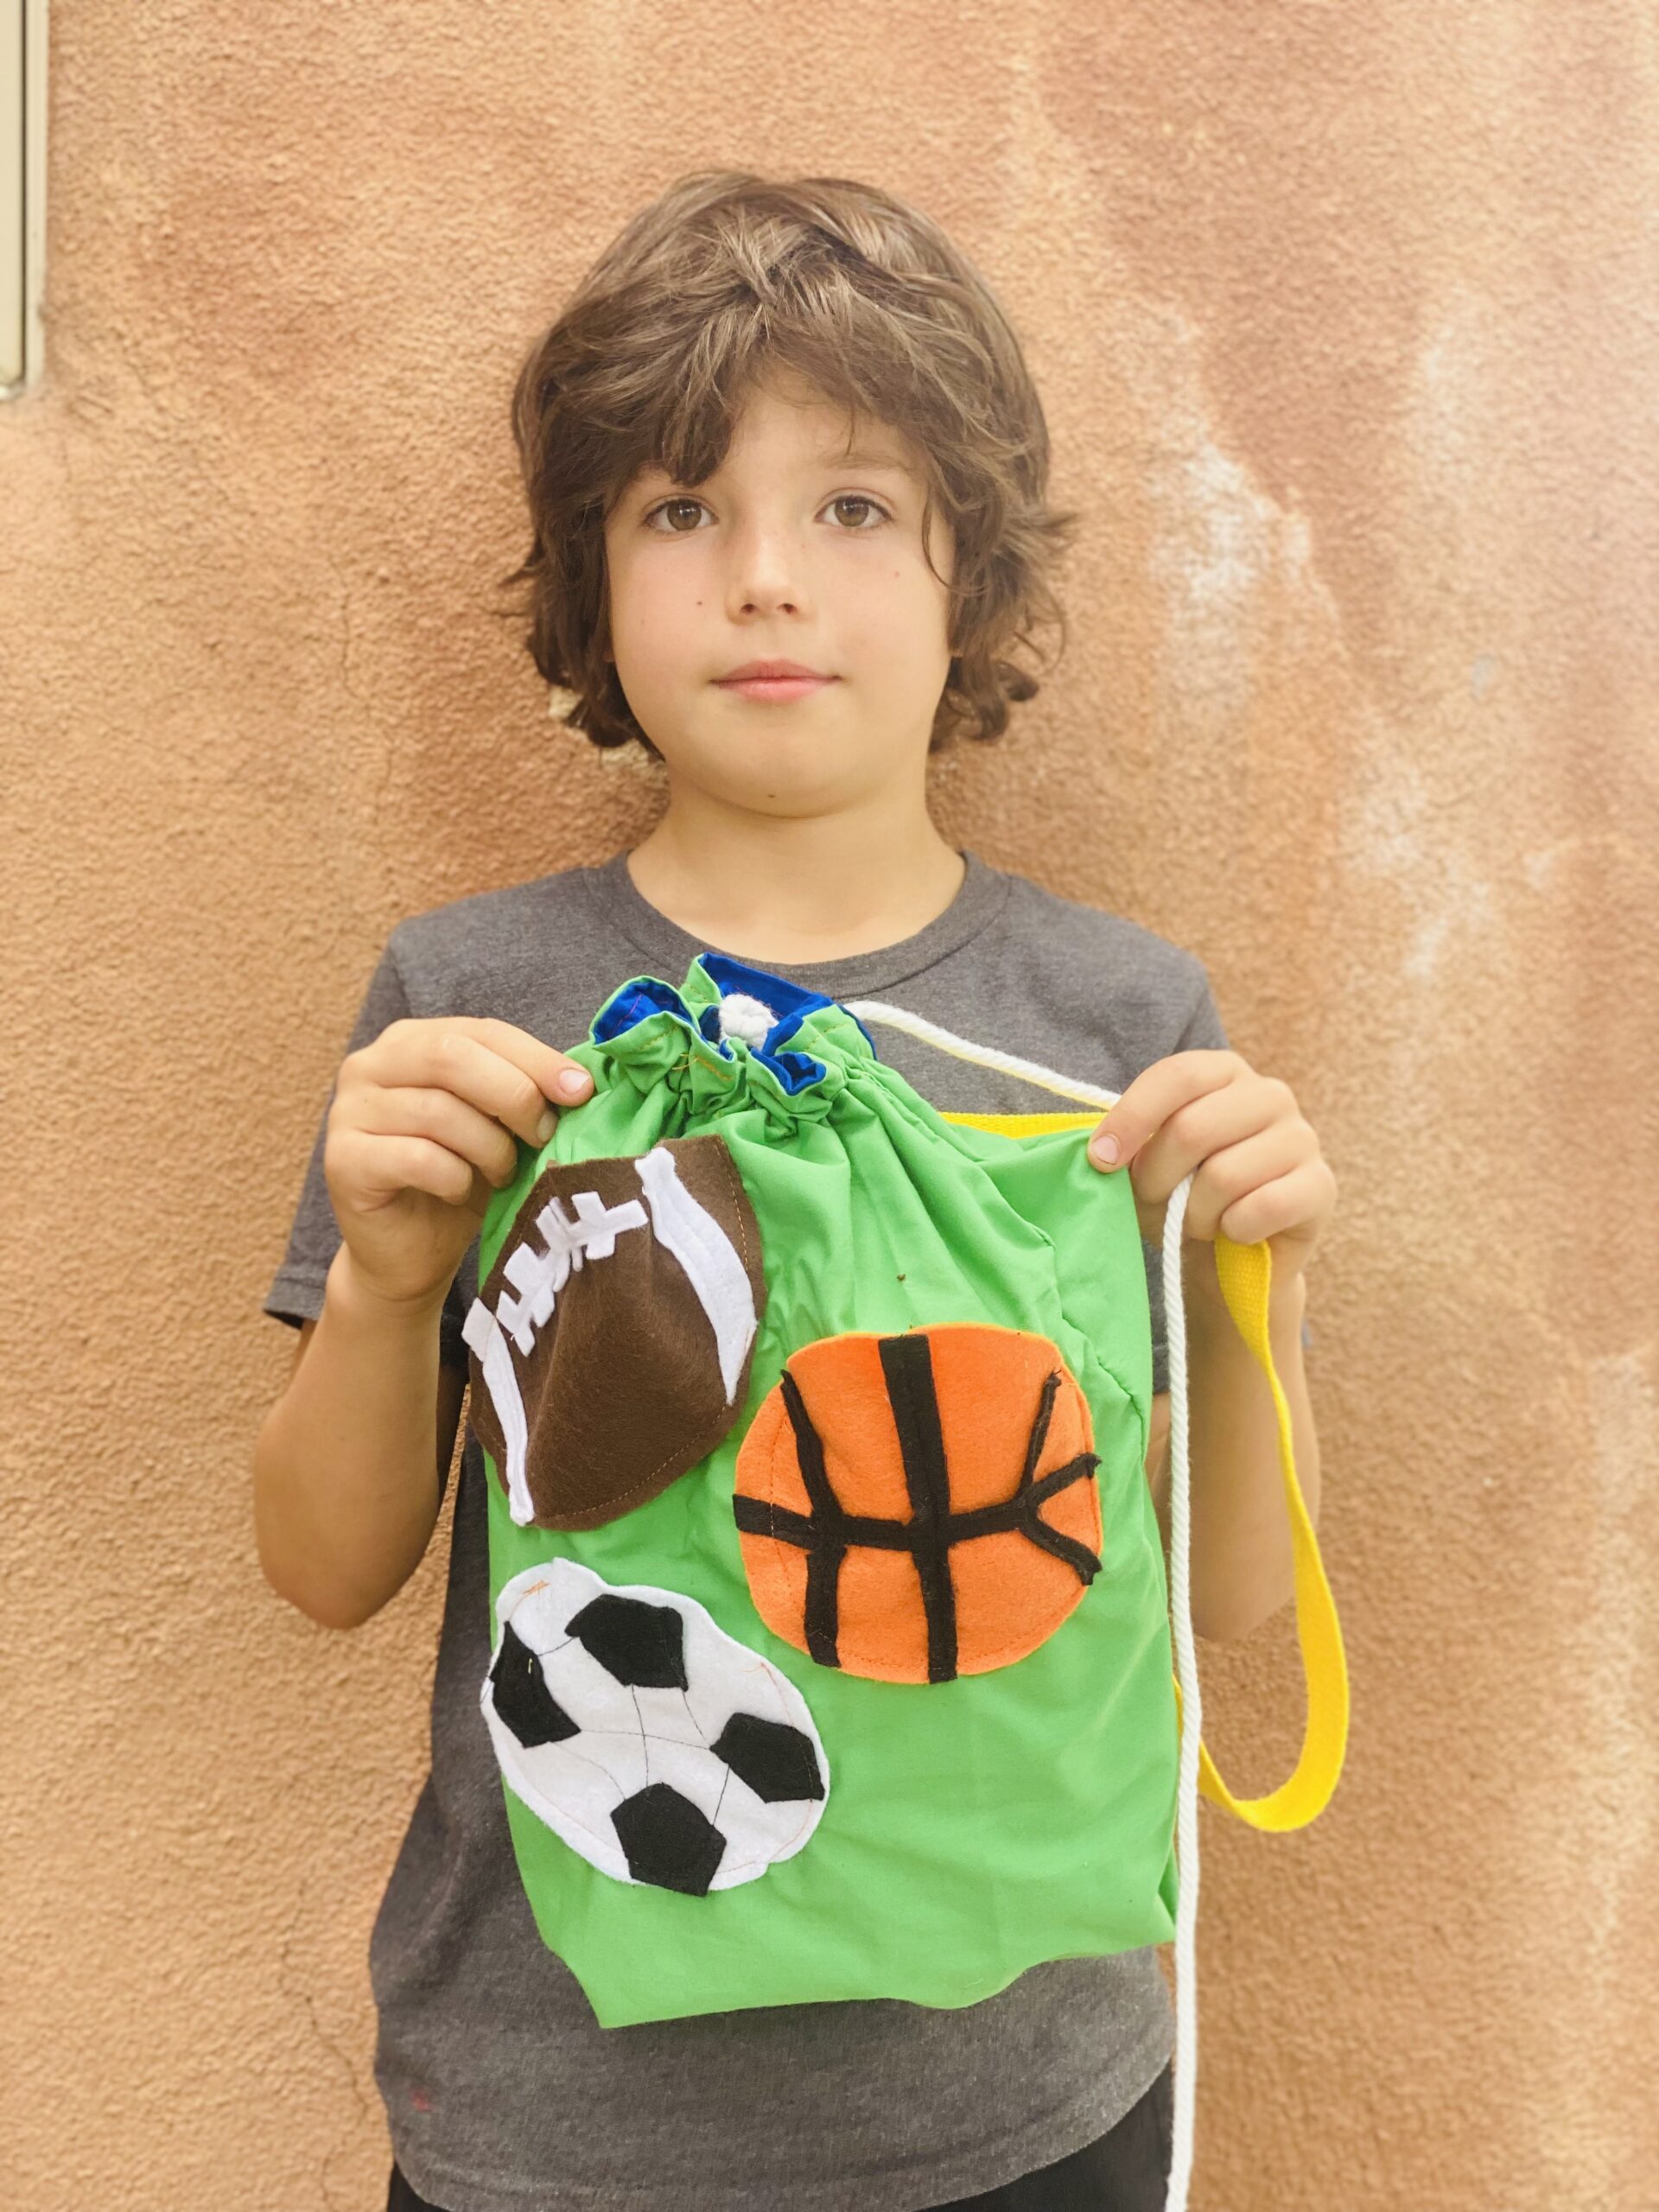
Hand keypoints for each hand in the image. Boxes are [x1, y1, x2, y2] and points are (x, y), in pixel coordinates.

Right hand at [323, 1017, 595, 1314]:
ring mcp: (348, 1112)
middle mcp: (369, 1065)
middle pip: (451, 1056)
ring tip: (503, 1172)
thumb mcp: (497, 1126)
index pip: (480, 1032)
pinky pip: (416, 1157)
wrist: (409, 1255)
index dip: (535, 1058)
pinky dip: (455, 1177)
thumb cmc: (459, 1180)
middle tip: (543, 1135)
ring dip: (488, 1146)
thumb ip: (522, 1092)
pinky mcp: (343, 1161)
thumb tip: (579, 1082)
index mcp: (410, 1041)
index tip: (580, 1090)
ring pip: (437, 1110)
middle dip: (513, 1095)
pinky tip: (462, 1191)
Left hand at [1084, 1050, 1335, 1294]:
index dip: (1133, 1117)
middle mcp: (1270, 1094)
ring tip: (1199, 1221)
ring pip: (1224, 1175)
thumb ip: (1126, 1146)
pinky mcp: (1321, 1186)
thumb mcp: (1144, 1165)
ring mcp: (1302, 1138)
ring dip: (1195, 1213)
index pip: (1177, 1076)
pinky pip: (1262, 1207)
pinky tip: (1235, 1232)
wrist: (1228, 1261)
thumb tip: (1101, 1150)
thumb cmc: (1180, 1200)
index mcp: (1225, 1073)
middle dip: (1158, 1178)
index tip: (1101, 1159)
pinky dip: (1234, 1230)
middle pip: (1193, 1128)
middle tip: (1157, 1203)